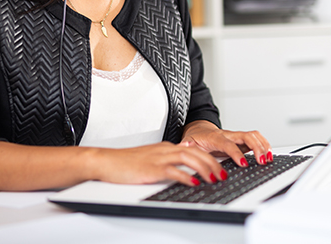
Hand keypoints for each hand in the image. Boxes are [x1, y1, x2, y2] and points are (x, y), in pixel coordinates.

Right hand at [89, 142, 228, 186]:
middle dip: (213, 163)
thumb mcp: (150, 157)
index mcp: (165, 148)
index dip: (209, 158)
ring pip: (188, 158)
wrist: (107, 161)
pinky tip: (194, 183)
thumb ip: (168, 158)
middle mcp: (164, 150)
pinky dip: (185, 176)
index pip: (193, 149)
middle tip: (223, 174)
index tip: (220, 167)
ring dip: (204, 168)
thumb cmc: (126, 162)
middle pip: (195, 152)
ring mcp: (158, 158)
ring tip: (215, 178)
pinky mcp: (151, 168)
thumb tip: (184, 160)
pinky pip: (172, 171)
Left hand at [181, 121, 272, 166]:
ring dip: (263, 146)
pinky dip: (264, 145)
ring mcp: (236, 136)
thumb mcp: (188, 142)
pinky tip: (268, 155)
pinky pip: (256, 139)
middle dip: (257, 148)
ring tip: (269, 159)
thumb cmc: (195, 137)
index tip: (243, 163)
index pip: (228, 144)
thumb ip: (187, 145)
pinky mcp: (241, 139)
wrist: (199, 130)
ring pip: (253, 135)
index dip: (236, 153)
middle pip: (246, 136)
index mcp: (215, 137)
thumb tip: (184, 146)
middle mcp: (228, 135)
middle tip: (262, 161)